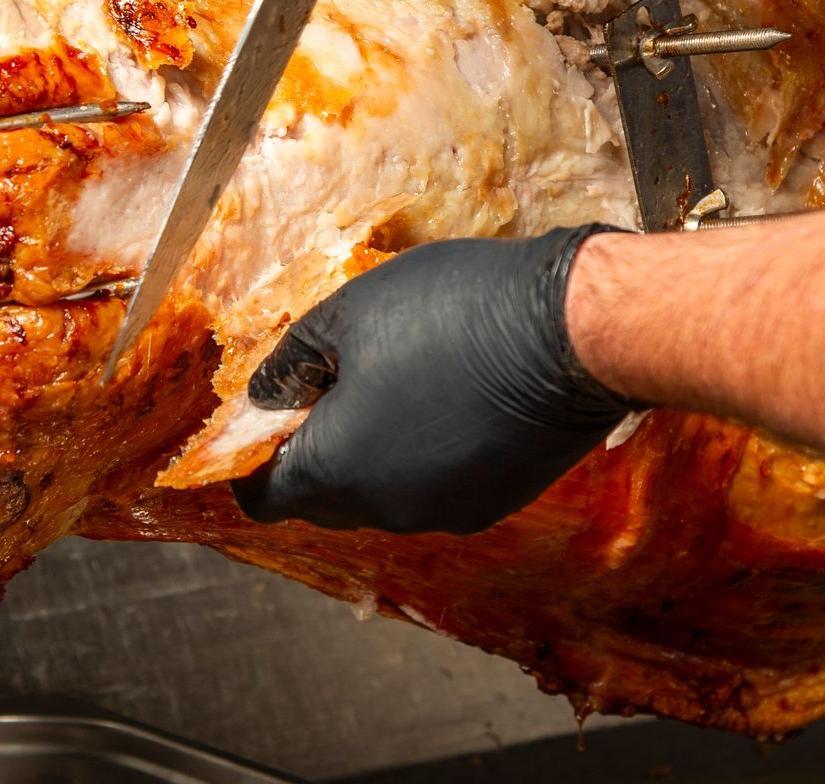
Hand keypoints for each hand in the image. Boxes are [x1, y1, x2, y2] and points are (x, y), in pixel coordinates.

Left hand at [233, 226, 639, 533]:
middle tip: (327, 385)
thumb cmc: (450, 311)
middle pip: (322, 499)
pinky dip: (423, 456)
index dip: (251, 463)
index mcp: (337, 471)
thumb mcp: (347, 313)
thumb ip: (290, 362)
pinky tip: (444, 397)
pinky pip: (433, 488)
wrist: (573, 332)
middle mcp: (387, 510)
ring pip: (381, 493)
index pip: (264, 499)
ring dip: (371, 453)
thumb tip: (264, 396)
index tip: (263, 420)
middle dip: (312, 452)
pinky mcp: (495, 502)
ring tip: (392, 381)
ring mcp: (446, 512)